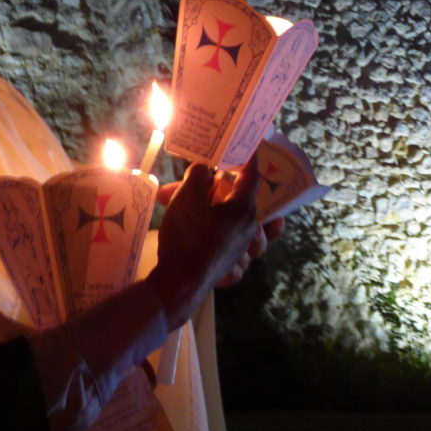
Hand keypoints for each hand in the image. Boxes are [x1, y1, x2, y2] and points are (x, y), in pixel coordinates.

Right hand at [158, 172, 285, 286]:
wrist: (178, 283)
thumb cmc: (187, 237)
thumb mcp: (188, 198)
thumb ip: (198, 176)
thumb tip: (205, 169)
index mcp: (244, 209)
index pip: (251, 176)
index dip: (247, 160)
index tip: (246, 147)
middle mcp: (249, 230)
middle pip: (244, 202)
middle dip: (218, 190)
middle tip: (200, 183)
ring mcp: (241, 250)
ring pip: (248, 229)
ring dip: (230, 219)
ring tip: (211, 211)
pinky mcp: (229, 266)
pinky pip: (238, 254)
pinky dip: (232, 247)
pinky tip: (217, 243)